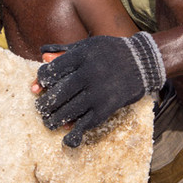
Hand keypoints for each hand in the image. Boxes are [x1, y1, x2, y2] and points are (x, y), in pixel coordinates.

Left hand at [30, 32, 164, 146]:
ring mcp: (98, 92)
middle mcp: (88, 74)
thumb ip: (64, 51)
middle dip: (45, 104)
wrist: (142, 62)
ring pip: (68, 110)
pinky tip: (67, 136)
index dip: (42, 80)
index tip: (40, 86)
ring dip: (54, 120)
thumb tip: (41, 55)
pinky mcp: (107, 107)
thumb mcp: (87, 46)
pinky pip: (86, 123)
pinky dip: (74, 132)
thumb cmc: (110, 52)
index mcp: (81, 56)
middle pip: (58, 93)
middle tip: (41, 109)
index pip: (52, 71)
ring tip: (49, 123)